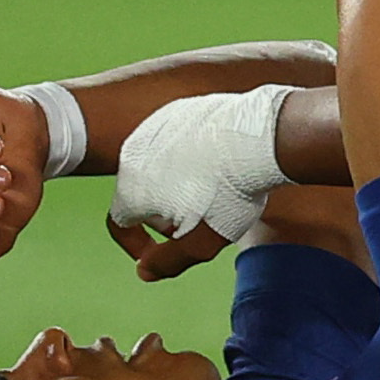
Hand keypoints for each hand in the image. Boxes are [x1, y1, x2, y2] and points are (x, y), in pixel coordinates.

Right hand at [106, 84, 293, 283]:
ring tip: (210, 191)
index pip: (119, 224)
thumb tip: (145, 270)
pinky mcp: (180, 109)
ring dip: (174, 182)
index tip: (158, 251)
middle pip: (139, 193)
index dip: (136, 244)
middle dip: (160, 213)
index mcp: (131, 190)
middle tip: (193, 221)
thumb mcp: (201, 242)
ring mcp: (156, 127)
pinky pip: (177, 140)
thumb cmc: (230, 194)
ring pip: (157, 165)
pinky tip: (218, 163)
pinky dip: (190, 155)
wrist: (259, 139)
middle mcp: (133, 155)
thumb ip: (168, 261)